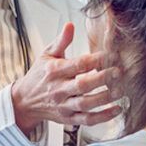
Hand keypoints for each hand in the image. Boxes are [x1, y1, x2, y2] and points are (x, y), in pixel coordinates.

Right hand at [11, 22, 122, 136]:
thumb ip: (61, 41)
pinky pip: (87, 120)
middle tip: (118, 72)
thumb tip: (70, 25)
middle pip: (83, 85)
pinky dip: (103, 117)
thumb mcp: (46, 55)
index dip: (95, 59)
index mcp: (54, 71)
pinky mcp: (68, 118)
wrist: (24, 101)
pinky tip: (117, 109)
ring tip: (120, 90)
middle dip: (102, 78)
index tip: (111, 55)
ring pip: (86, 104)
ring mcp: (63, 105)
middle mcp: (58, 89)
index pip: (77, 64)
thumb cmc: (39, 75)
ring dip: (105, 98)